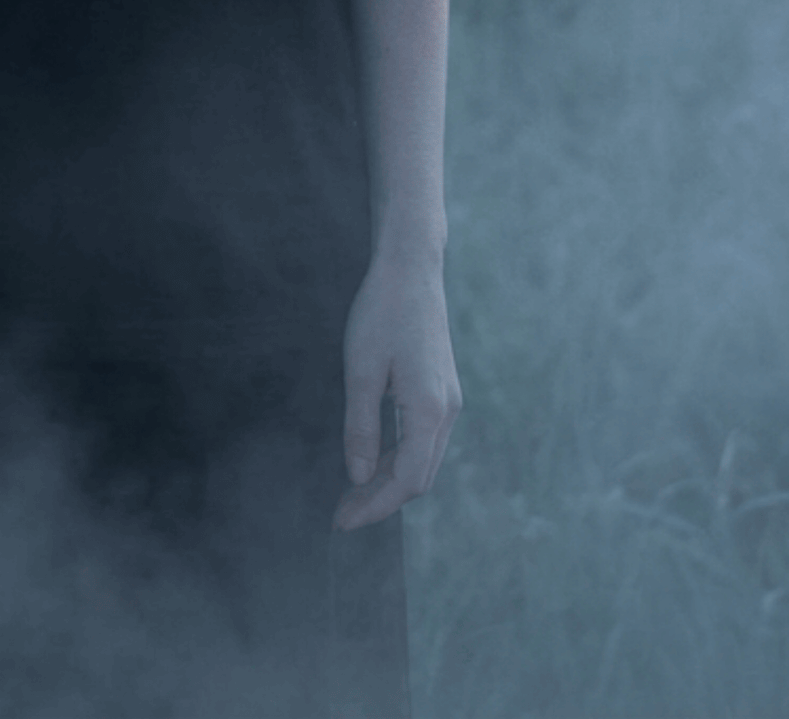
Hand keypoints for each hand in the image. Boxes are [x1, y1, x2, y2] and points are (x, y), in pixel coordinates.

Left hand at [334, 250, 460, 530]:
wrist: (411, 266)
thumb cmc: (381, 311)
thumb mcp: (361, 369)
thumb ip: (360, 426)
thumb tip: (357, 477)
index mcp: (429, 409)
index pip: (406, 481)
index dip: (374, 507)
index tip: (341, 521)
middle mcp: (446, 410)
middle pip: (418, 477)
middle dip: (380, 500)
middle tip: (340, 511)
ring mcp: (447, 400)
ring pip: (422, 459)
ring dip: (388, 480)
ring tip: (350, 490)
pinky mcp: (440, 388)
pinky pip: (422, 438)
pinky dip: (397, 456)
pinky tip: (371, 456)